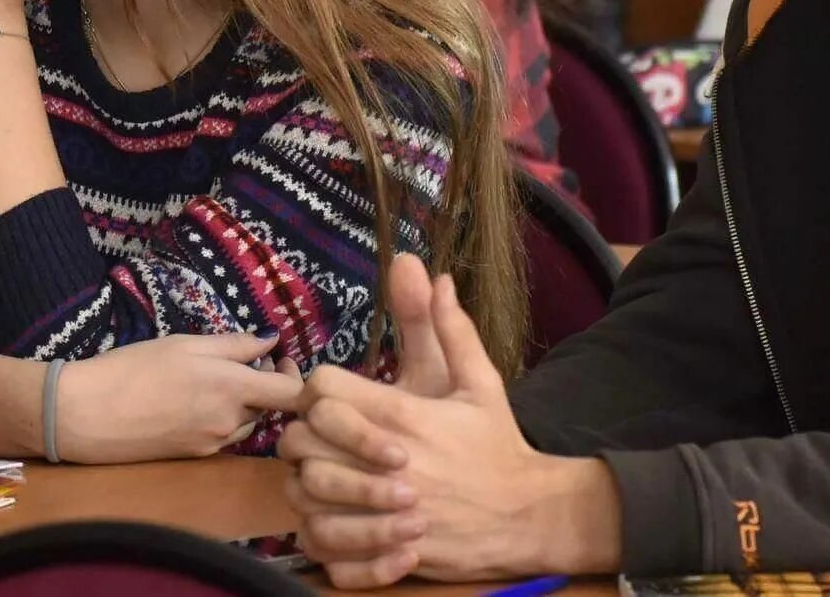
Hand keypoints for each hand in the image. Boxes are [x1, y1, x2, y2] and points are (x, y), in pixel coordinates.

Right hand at [55, 333, 302, 463]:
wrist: (87, 415)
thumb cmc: (133, 368)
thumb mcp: (185, 344)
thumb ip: (235, 344)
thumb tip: (272, 341)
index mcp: (232, 388)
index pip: (292, 394)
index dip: (295, 376)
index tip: (278, 360)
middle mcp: (229, 421)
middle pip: (270, 408)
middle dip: (264, 386)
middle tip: (241, 364)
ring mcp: (213, 443)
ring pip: (248, 423)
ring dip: (244, 404)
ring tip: (213, 382)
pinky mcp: (195, 456)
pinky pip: (225, 436)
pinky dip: (223, 418)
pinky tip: (193, 402)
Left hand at [281, 262, 621, 586]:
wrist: (529, 517)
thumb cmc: (497, 446)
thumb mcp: (480, 383)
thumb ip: (450, 330)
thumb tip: (435, 276)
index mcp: (403, 418)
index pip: (322, 391)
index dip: (316, 390)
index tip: (329, 397)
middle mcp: (385, 465)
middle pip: (299, 442)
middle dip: (301, 435)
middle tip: (317, 437)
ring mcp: (383, 513)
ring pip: (303, 496)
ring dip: (303, 484)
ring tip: (321, 475)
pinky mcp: (385, 553)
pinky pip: (323, 548)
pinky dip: (317, 535)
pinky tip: (331, 519)